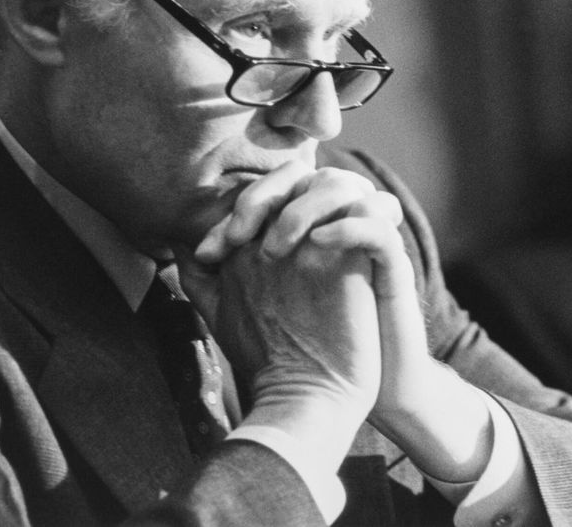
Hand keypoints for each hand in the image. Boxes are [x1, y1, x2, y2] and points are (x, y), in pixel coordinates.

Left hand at [178, 159, 494, 485]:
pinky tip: (318, 245)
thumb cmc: (283, 356)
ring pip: (343, 186)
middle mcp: (332, 229)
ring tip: (277, 247)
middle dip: (269, 196)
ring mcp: (362, 245)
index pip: (273, 188)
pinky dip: (348, 227)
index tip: (210, 252)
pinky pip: (378, 225)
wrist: (334, 397)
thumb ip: (213, 281)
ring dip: (306, 207)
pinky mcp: (389, 267)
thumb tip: (182, 251)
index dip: (241, 204)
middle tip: (241, 238)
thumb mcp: (240, 313)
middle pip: (307, 174)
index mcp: (301, 233)